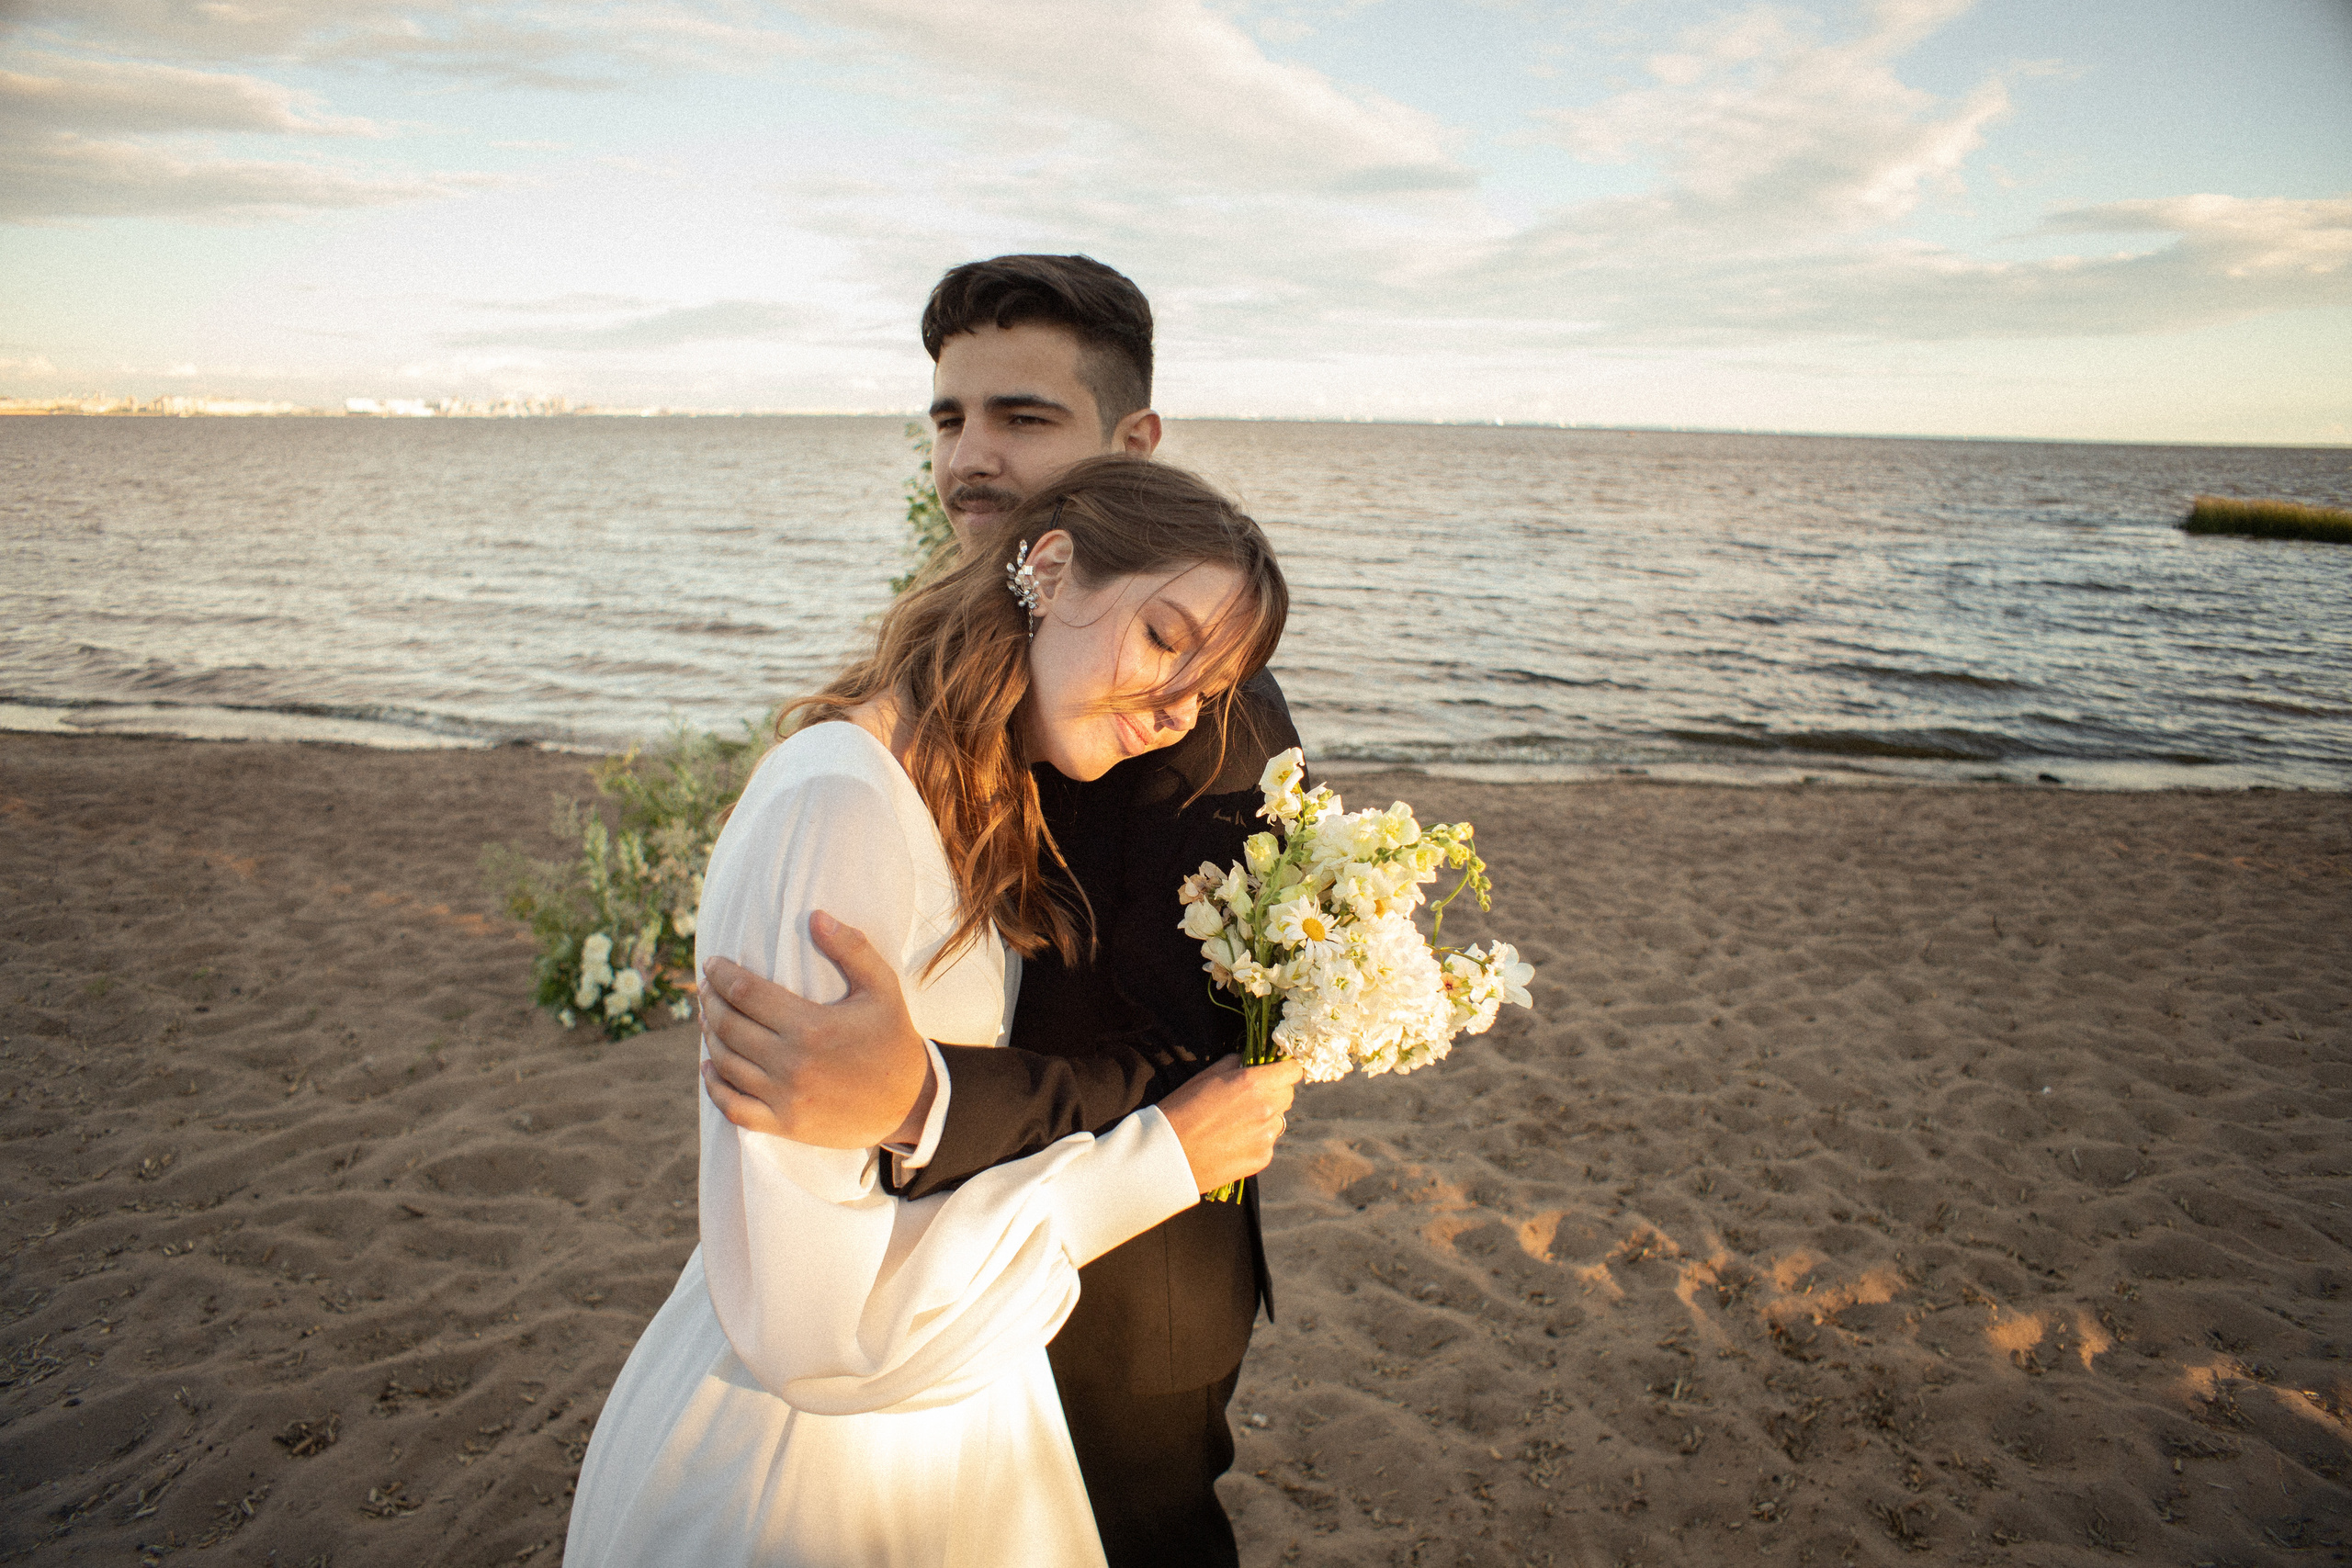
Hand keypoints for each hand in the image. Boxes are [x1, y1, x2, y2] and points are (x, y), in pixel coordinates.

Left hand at [699, 911, 933, 1148]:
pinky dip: (715, 1086)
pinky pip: (733, 1107)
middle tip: (706, 988)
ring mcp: (786, 1097)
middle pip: (729, 1026)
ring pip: (726, 1063)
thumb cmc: (893, 1038)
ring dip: (709, 1037)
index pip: (746, 993)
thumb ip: (851, 949)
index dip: (722, 974)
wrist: (911, 1102)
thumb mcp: (882, 988)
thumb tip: (815, 916)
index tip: (712, 963)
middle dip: (710, 1001)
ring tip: (707, 1018)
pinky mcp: (785, 1124)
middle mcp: (792, 1063)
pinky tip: (710, 1067)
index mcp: (811, 1026)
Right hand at [1158, 1055, 1303, 1194]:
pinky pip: (1267, 1143)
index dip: (1284, 1070)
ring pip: (1278, 1120)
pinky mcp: (1262, 1159)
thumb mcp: (1205, 1076)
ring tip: (1235, 1124)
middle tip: (1249, 1099)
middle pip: (1288, 1095)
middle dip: (1275, 1093)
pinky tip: (1231, 1143)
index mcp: (1254, 1082)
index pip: (1293, 1070)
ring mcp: (1266, 1136)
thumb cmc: (1181, 1109)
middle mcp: (1267, 1108)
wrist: (1167, 1155)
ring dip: (1265, 1118)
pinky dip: (1256, 1141)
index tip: (1276, 1073)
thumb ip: (1235, 1065)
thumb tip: (1249, 1062)